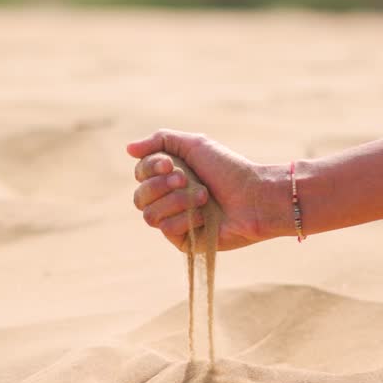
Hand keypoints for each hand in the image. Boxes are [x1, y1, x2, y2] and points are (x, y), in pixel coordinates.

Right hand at [127, 129, 291, 250]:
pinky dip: (185, 218)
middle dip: (160, 186)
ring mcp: (176, 222)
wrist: (254, 196)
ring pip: (149, 214)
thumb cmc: (229, 169)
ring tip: (203, 197)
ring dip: (176, 202)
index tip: (170, 164)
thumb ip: (160, 141)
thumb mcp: (194, 145)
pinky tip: (206, 216)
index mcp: (169, 177)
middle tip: (184, 180)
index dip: (149, 168)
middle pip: (139, 196)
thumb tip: (128, 149)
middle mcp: (169, 200)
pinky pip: (165, 229)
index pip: (140, 173)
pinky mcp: (184, 241)